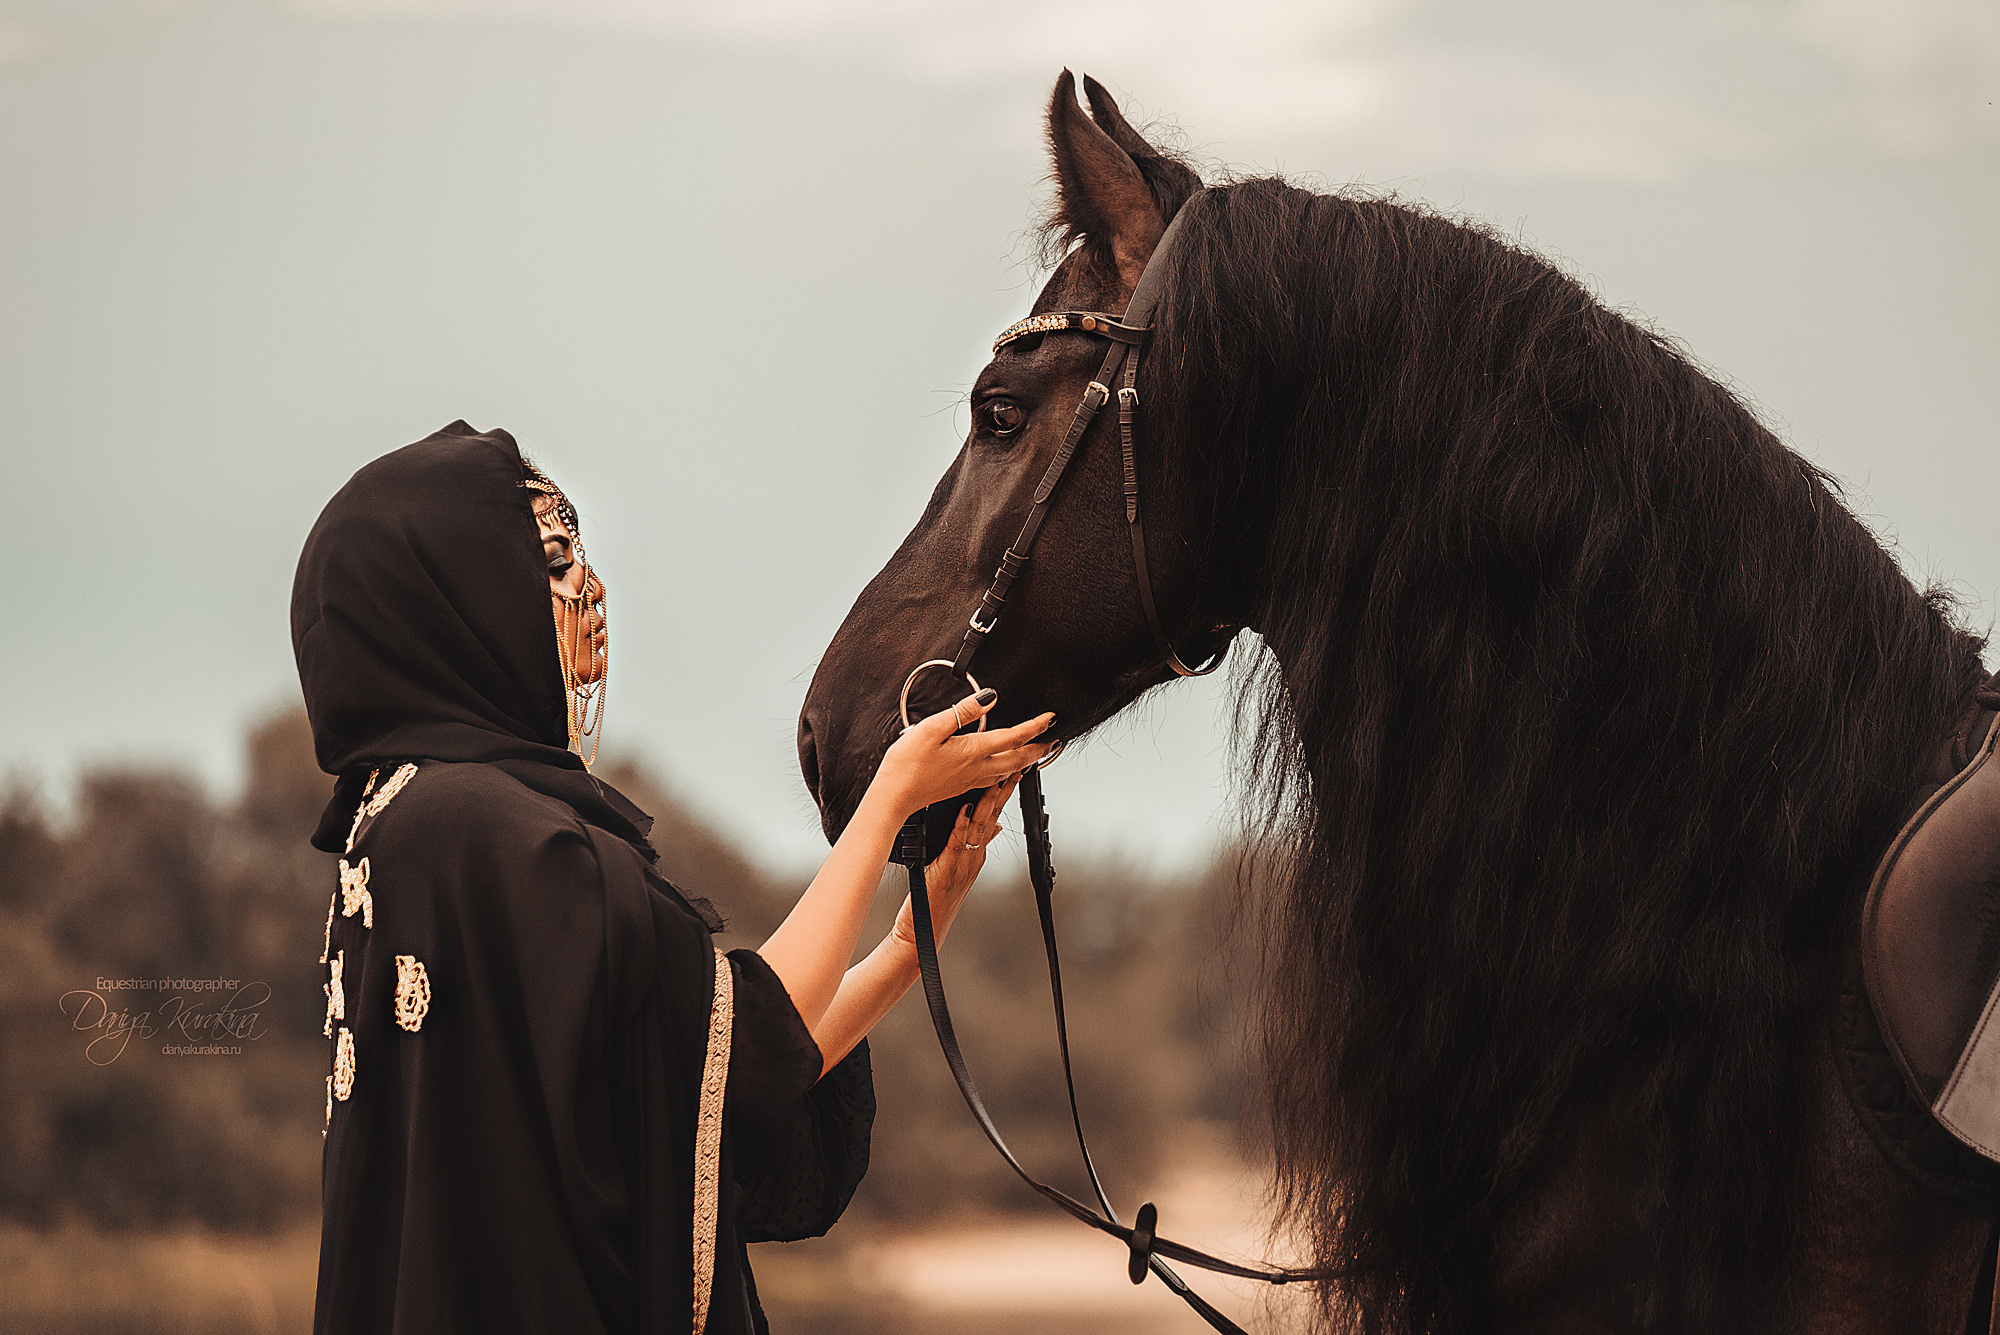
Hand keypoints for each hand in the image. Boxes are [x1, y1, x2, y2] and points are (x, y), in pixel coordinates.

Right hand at [873, 689, 1052, 817]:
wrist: (894, 796)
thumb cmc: (907, 765)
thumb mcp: (932, 728)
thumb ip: (962, 712)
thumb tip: (988, 698)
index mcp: (973, 752)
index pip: (1013, 737)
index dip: (1035, 726)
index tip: (1050, 718)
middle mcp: (977, 769)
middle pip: (1018, 759)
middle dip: (1039, 748)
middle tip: (1053, 739)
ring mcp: (971, 781)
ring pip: (1008, 771)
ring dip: (1026, 760)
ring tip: (1035, 752)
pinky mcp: (962, 787)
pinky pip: (994, 778)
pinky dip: (1008, 771)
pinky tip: (1004, 769)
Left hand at [893, 772, 1019, 948]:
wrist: (923, 932)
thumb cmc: (933, 899)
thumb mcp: (957, 869)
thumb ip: (973, 845)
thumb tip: (991, 825)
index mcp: (976, 855)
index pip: (993, 817)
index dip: (1003, 793)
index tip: (1012, 771)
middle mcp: (974, 858)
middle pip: (992, 817)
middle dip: (1002, 791)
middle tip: (1014, 767)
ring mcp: (964, 865)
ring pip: (979, 828)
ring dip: (987, 803)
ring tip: (995, 780)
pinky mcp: (948, 870)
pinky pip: (957, 843)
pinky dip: (961, 825)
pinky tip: (964, 810)